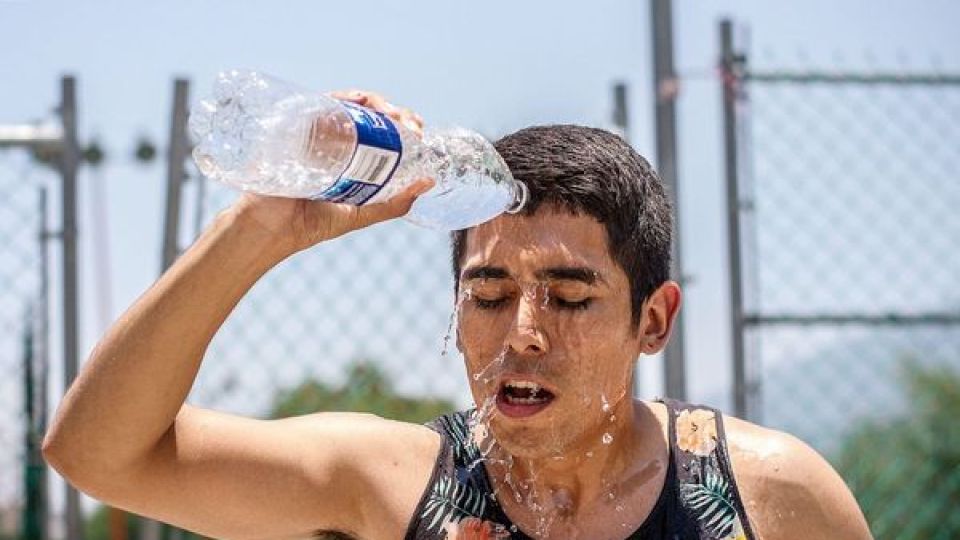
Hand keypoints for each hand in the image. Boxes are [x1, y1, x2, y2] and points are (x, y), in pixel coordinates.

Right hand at [228, 90, 433, 256]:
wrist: (269, 227)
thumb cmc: (310, 224)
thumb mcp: (361, 214)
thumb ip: (394, 204)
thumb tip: (428, 182)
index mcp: (353, 158)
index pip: (383, 133)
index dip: (403, 126)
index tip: (419, 133)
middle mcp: (336, 140)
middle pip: (370, 114)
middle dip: (396, 112)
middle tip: (411, 126)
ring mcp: (317, 130)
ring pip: (350, 103)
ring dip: (376, 101)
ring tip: (392, 114)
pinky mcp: (298, 125)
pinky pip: (322, 101)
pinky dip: (343, 97)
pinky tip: (360, 101)